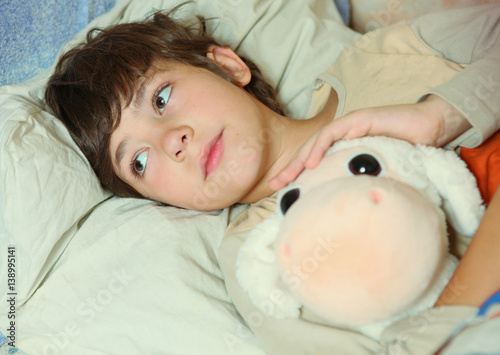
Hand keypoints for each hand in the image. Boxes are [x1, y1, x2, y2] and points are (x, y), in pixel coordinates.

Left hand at [269, 95, 470, 189]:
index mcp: (342, 145)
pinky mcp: (362, 119)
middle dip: (290, 167)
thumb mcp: (375, 170)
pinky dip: (324, 144)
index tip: (279, 190)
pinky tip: (314, 160)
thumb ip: (358, 180)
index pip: (313, 159)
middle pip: (309, 150)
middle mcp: (342, 133)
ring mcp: (350, 124)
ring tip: (291, 174)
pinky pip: (339, 130)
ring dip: (303, 156)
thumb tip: (345, 204)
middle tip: (273, 185)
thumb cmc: (405, 149)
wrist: (430, 127)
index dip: (295, 173)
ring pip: (318, 139)